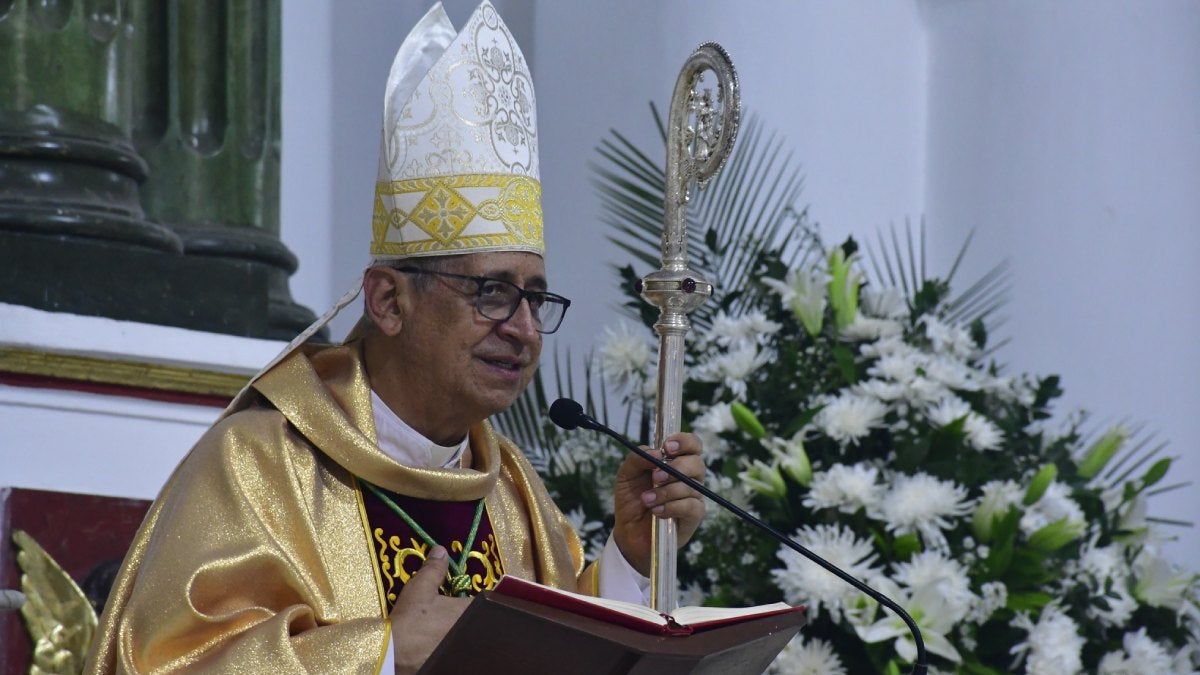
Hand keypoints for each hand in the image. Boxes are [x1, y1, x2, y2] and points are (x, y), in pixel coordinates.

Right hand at [389, 546, 469, 674]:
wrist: (393, 653)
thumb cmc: (410, 618)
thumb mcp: (420, 588)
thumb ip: (434, 569)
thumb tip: (441, 550)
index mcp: (468, 610)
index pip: (486, 602)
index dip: (481, 599)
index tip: (469, 598)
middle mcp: (471, 630)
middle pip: (480, 620)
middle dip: (472, 615)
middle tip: (454, 613)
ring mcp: (462, 648)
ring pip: (471, 636)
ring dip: (463, 630)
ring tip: (445, 628)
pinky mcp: (452, 662)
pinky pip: (460, 651)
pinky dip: (454, 646)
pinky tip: (439, 643)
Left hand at [612, 432, 706, 575]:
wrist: (629, 531)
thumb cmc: (632, 500)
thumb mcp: (626, 475)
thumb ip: (637, 458)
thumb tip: (657, 453)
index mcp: (675, 462)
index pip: (692, 445)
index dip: (684, 442)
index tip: (667, 447)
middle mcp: (688, 477)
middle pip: (697, 463)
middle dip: (676, 467)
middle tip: (656, 476)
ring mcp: (693, 496)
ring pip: (691, 486)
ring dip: (665, 492)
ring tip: (646, 500)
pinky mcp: (694, 516)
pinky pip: (690, 506)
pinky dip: (671, 507)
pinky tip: (656, 511)